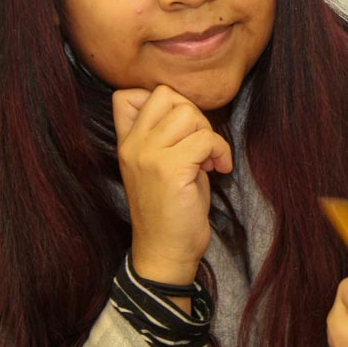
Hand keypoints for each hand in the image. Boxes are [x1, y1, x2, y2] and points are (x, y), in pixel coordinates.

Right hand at [113, 85, 233, 286]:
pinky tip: (219, 169)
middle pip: (167, 95)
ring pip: (189, 114)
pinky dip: (221, 151)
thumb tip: (183, 105)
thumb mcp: (158, 165)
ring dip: (209, 134)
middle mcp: (133, 145)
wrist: (165, 251)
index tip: (181, 127)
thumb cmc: (170, 208)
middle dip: (194, 115)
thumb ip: (163, 135)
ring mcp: (149, 156)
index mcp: (126, 143)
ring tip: (208, 159)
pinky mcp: (171, 169)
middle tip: (201, 145)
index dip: (163, 101)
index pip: (127, 95)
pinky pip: (206, 139)